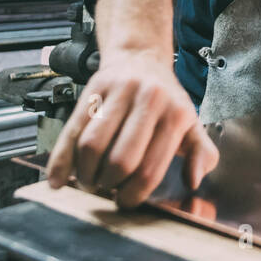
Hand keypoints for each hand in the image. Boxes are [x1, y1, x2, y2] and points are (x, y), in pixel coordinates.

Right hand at [47, 53, 218, 208]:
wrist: (141, 59)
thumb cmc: (166, 100)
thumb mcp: (192, 124)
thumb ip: (201, 154)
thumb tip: (193, 181)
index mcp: (175, 114)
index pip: (150, 168)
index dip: (133, 194)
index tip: (125, 201)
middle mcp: (148, 100)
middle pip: (119, 160)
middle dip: (109, 185)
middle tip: (107, 189)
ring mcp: (119, 93)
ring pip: (91, 146)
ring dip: (85, 174)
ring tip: (90, 181)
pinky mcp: (93, 89)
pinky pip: (71, 130)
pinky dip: (61, 160)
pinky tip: (59, 179)